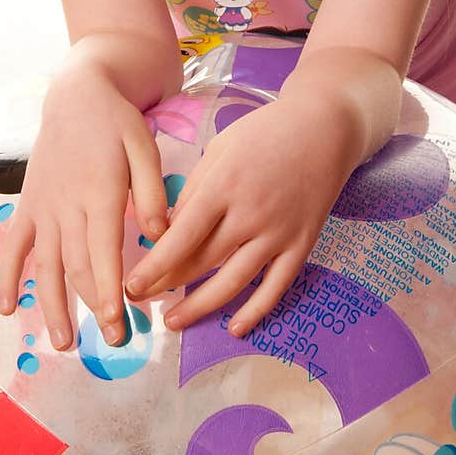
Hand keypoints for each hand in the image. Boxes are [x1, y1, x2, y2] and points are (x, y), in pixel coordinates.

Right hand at [0, 68, 167, 349]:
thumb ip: (150, 192)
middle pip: (76, 266)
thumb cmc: (117, 123)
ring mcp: (42, 207)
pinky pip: (13, 246)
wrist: (76, 94)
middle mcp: (66, 205)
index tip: (118, 322)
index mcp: (99, 192)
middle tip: (114, 342)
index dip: (109, 289)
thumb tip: (160, 235)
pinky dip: (7, 277)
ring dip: (51, 305)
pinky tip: (7, 309)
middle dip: (93, 307)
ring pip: (44, 265)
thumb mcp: (144, 147)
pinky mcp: (27, 205)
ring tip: (63, 342)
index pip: (103, 251)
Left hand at [123, 96, 360, 334]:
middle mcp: (251, 213)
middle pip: (203, 262)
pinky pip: (277, 286)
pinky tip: (234, 327)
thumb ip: (194, 190)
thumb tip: (167, 230)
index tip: (131, 286)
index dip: (154, 266)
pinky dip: (256, 310)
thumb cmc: (265, 133)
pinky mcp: (302, 244)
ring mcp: (279, 232)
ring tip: (174, 321)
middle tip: (140, 301)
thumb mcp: (220, 149)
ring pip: (234, 281)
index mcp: (224, 186)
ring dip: (200, 306)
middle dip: (166, 286)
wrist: (324, 128)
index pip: (182, 237)